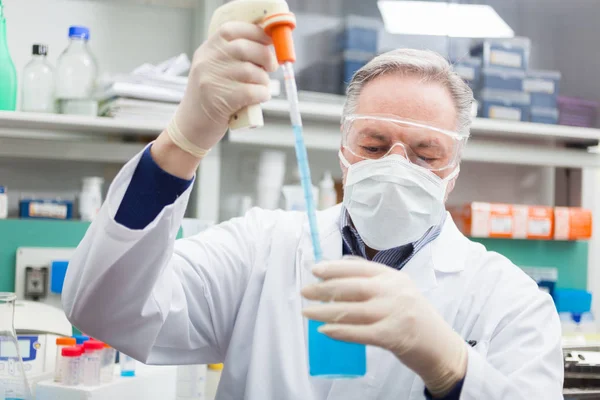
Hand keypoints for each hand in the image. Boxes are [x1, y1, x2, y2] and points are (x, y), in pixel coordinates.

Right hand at [176, 21, 277, 149]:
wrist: (190, 127)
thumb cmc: (210, 98)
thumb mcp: (214, 70)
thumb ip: (234, 57)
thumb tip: (267, 46)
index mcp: (207, 50)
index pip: (232, 30)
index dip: (255, 33)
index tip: (268, 41)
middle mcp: (207, 61)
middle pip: (245, 48)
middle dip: (266, 56)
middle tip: (272, 66)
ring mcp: (212, 80)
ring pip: (251, 72)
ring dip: (264, 80)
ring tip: (261, 87)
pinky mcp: (220, 99)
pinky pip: (252, 91)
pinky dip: (262, 94)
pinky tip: (260, 98)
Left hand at [301, 258, 467, 396]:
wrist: (440, 346)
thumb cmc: (412, 315)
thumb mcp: (398, 289)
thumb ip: (372, 277)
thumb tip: (339, 266)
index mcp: (393, 276)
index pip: (359, 268)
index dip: (335, 268)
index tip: (315, 270)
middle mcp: (394, 291)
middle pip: (353, 287)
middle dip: (325, 289)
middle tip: (305, 291)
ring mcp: (395, 313)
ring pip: (353, 310)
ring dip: (326, 311)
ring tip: (307, 312)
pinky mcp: (393, 336)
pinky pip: (360, 333)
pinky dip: (340, 331)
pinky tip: (325, 330)